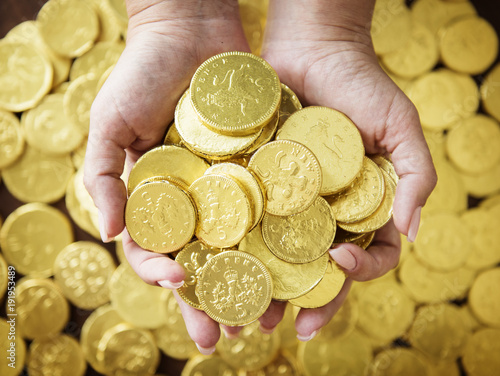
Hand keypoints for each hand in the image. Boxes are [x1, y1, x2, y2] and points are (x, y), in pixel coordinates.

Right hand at [84, 0, 250, 352]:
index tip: (175, 288)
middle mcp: (196, 198)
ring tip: (265, 317)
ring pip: (243, 245)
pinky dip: (281, 236)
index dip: (162, 274)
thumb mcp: (109, 121)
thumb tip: (105, 234)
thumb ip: (102, 176)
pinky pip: (274, 205)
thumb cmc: (142, 73)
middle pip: (203, 260)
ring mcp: (231, 185)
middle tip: (224, 338)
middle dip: (211, 300)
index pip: (157, 249)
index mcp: (158, 196)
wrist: (191, 28)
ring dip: (252, 282)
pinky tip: (296, 263)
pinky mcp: (263, 166)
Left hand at [257, 0, 436, 339]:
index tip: (342, 263)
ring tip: (243, 316)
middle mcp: (322, 211)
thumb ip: (416, 177)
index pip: (368, 254)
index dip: (360, 271)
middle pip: (315, 269)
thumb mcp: (401, 127)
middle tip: (283, 328)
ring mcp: (286, 200)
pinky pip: (242, 220)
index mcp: (360, 207)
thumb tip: (414, 233)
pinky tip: (218, 267)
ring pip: (275, 255)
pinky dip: (232, 247)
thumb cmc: (361, 84)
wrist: (312, 46)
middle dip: (303, 300)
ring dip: (261, 288)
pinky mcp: (253, 182)